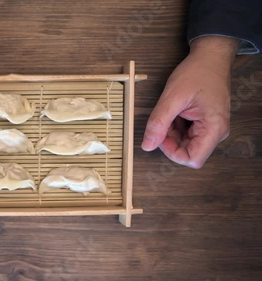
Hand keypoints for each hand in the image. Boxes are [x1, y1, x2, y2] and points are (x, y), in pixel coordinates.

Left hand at [141, 36, 237, 168]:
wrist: (210, 57)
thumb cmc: (197, 72)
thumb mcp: (172, 97)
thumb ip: (159, 123)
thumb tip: (147, 146)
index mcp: (214, 128)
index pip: (192, 159)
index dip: (172, 151)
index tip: (160, 135)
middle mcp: (216, 132)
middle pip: (187, 151)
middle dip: (170, 139)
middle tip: (163, 118)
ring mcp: (212, 128)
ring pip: (185, 143)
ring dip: (172, 132)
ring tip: (172, 111)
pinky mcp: (206, 124)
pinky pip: (187, 134)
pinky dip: (175, 126)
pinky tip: (176, 110)